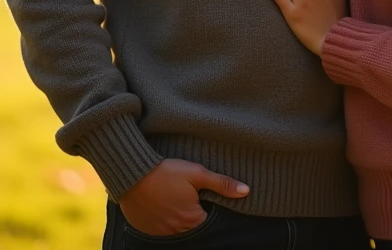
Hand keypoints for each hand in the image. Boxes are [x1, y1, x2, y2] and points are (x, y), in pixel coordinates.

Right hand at [118, 158, 248, 235]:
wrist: (132, 174)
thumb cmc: (166, 172)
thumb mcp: (196, 173)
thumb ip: (221, 184)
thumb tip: (246, 191)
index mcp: (192, 219)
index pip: (211, 222)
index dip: (211, 209)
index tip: (208, 197)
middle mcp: (178, 232)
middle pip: (195, 227)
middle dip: (197, 214)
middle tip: (191, 198)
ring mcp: (162, 233)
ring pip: (179, 230)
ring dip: (181, 218)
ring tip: (177, 201)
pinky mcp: (148, 231)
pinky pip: (163, 231)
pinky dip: (167, 221)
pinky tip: (165, 206)